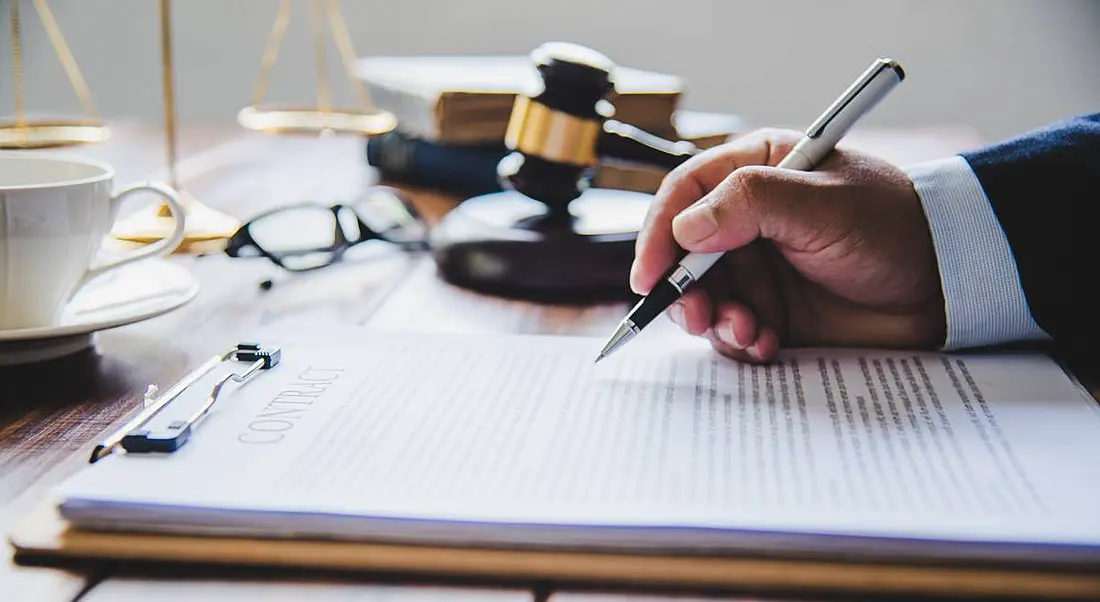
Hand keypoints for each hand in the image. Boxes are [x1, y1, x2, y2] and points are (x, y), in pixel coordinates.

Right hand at [630, 128, 946, 362]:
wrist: (946, 284)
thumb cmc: (893, 226)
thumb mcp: (823, 204)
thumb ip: (750, 204)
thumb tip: (683, 229)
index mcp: (754, 172)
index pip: (683, 196)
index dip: (658, 235)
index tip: (651, 276)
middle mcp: (746, 221)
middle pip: (682, 255)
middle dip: (683, 290)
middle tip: (698, 316)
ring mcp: (758, 267)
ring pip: (703, 297)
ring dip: (714, 321)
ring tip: (748, 331)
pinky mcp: (772, 310)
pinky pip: (732, 330)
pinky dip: (740, 342)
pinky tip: (768, 344)